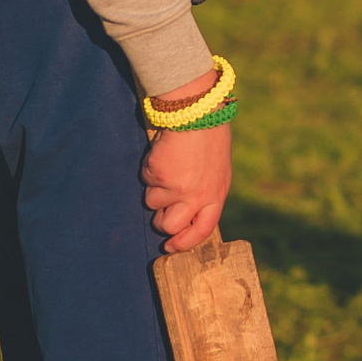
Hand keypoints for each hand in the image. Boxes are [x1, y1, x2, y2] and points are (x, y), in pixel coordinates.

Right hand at [141, 83, 232, 254]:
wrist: (197, 113)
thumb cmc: (208, 137)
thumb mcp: (216, 169)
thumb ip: (205, 191)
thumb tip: (186, 212)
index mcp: (216, 194)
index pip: (202, 230)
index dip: (185, 242)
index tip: (170, 247)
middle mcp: (197, 196)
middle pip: (170, 226)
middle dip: (160, 220)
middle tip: (161, 204)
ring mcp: (177, 188)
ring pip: (152, 204)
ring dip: (155, 188)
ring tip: (168, 166)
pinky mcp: (158, 176)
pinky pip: (145, 182)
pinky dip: (149, 170)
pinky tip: (163, 154)